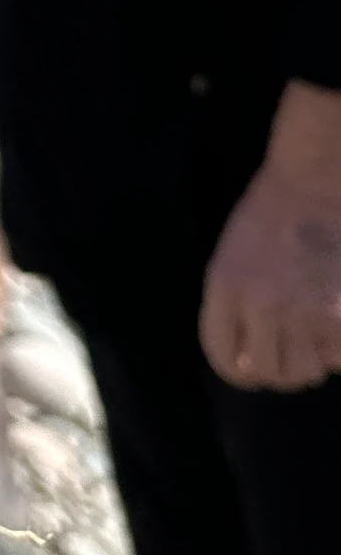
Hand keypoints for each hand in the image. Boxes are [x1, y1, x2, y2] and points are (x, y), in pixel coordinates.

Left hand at [201, 83, 340, 388]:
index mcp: (225, 289)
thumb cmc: (272, 216)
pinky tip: (335, 320)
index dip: (242, 370)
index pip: (225, 361)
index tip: (254, 364)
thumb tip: (249, 364)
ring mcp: (304, 312)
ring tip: (315, 328)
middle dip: (280, 368)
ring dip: (312, 360)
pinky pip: (339, 360)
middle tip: (293, 348)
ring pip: (306, 373)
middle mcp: (260, 305)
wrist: (316, 181)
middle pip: (269, 374)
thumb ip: (232, 309)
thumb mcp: (232, 259)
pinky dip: (338, 350)